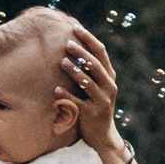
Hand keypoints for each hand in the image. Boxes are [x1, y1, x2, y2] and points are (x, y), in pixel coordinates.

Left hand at [60, 26, 123, 163]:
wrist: (102, 135)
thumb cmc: (94, 105)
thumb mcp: (96, 86)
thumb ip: (89, 70)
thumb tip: (72, 46)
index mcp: (109, 76)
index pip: (101, 52)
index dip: (89, 39)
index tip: (75, 28)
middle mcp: (109, 86)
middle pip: (96, 65)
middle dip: (81, 53)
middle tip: (67, 43)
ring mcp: (103, 101)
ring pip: (89, 83)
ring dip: (75, 72)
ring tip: (61, 62)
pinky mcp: (93, 114)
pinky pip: (78, 102)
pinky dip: (66, 95)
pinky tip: (55, 89)